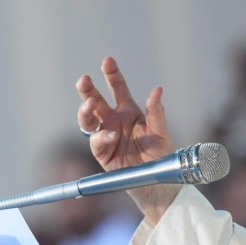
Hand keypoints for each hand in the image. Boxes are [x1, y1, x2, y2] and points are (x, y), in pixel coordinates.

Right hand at [76, 57, 180, 223]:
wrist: (158, 183)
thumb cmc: (161, 155)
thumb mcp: (161, 133)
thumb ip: (157, 112)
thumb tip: (157, 90)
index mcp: (129, 112)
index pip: (117, 88)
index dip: (112, 74)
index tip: (107, 61)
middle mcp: (114, 121)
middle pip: (95, 101)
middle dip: (88, 90)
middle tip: (84, 80)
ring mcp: (106, 137)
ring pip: (88, 120)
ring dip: (85, 110)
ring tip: (90, 105)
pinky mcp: (102, 154)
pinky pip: (96, 142)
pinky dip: (101, 137)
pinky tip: (110, 136)